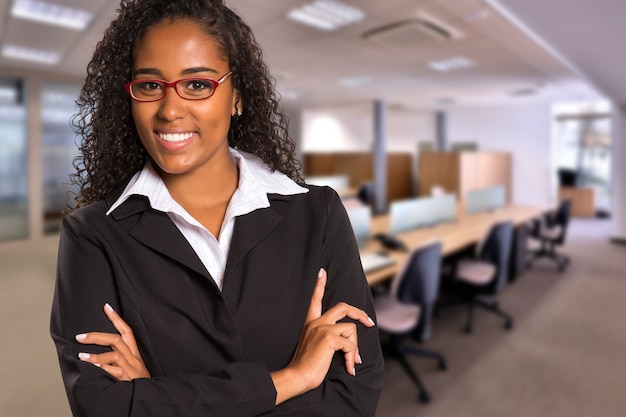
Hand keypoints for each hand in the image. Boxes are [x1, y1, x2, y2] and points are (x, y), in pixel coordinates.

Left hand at [75, 303, 150, 380]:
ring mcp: (132, 368)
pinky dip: (103, 367)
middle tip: (80, 336)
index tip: (106, 307)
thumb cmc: (138, 384)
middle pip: (118, 340)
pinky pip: (114, 370)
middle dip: (98, 336)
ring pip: (115, 354)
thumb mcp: (133, 369)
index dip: (117, 318)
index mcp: (135, 354)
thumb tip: (99, 356)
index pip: (127, 331)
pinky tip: (92, 366)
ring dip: (97, 354)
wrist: (148, 398)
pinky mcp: (128, 379)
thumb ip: (121, 360)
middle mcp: (134, 359)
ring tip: (81, 355)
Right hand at [271, 268, 375, 404]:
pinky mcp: (328, 337)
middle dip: (359, 313)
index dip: (319, 285)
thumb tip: (353, 347)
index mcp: (310, 323)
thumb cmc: (306, 367)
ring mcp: (322, 328)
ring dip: (355, 348)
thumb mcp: (316, 347)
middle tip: (369, 322)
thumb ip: (330, 340)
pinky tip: (348, 368)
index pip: (315, 300)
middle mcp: (316, 322)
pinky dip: (352, 357)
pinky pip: (350, 345)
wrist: (297, 376)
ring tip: (351, 362)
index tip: (322, 272)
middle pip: (343, 307)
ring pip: (351, 329)